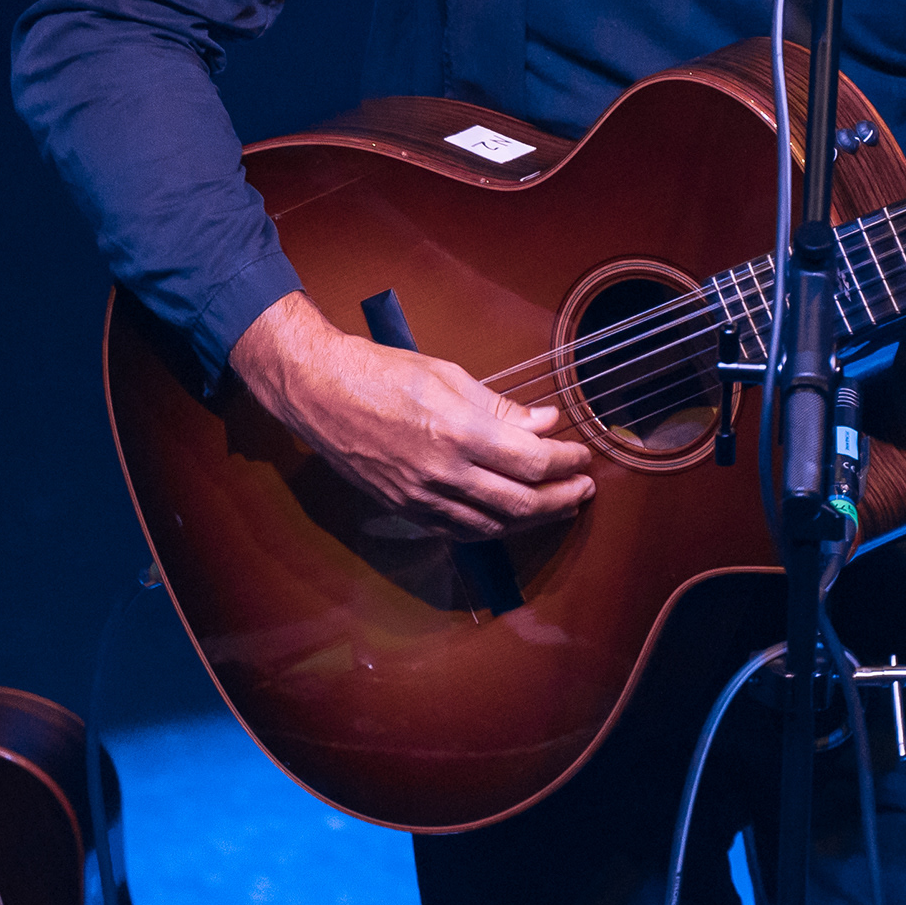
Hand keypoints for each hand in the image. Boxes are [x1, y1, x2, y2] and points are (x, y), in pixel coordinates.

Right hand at [228, 290, 598, 540]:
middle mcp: (444, 473)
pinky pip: (462, 531)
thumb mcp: (448, 375)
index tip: (582, 453)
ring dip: (535, 519)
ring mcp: (423, 497)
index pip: (532, 461)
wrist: (321, 393)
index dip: (566, 461)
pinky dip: (495, 528)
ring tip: (558, 504)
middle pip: (522, 503)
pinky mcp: (408, 509)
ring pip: (495, 525)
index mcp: (458, 432)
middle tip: (584, 488)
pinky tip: (511, 517)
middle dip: (562, 498)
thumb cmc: (381, 373)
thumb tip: (544, 423)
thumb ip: (500, 407)